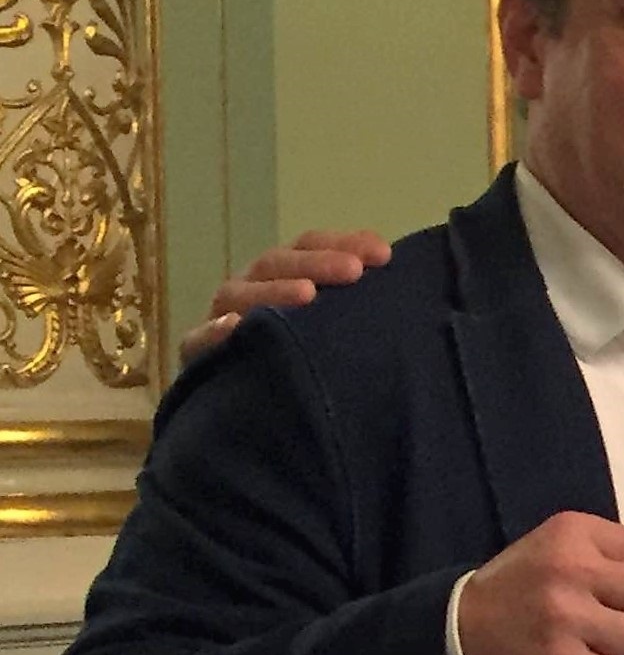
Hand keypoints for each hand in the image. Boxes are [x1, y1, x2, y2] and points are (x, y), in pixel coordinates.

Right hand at [177, 231, 391, 364]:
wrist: (248, 412)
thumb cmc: (306, 359)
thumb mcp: (334, 328)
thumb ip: (356, 303)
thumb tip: (393, 274)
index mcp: (284, 275)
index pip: (309, 246)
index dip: (343, 243)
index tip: (382, 253)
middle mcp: (252, 288)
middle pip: (277, 264)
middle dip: (316, 263)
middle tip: (353, 270)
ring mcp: (221, 317)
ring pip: (240, 294)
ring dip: (273, 291)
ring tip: (307, 293)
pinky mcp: (199, 354)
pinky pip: (199, 341)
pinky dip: (215, 332)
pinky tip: (234, 327)